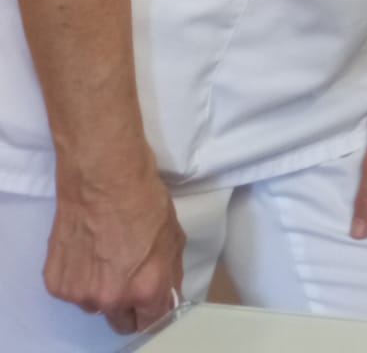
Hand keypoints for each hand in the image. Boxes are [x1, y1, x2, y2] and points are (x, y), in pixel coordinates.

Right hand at [44, 153, 184, 334]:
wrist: (103, 179)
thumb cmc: (144, 202)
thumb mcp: (173, 238)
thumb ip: (169, 274)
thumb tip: (166, 293)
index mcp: (146, 289)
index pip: (152, 322)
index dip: (154, 312)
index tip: (152, 303)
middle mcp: (112, 299)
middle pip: (121, 323)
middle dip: (129, 307)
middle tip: (130, 281)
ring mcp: (80, 294)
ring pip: (95, 306)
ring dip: (102, 291)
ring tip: (106, 257)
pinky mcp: (56, 283)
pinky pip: (73, 291)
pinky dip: (80, 278)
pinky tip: (87, 251)